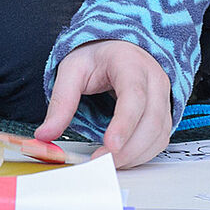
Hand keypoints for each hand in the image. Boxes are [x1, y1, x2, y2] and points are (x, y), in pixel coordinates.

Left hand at [37, 39, 172, 168]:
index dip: (124, 122)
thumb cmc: (97, 57)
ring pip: (158, 133)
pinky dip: (142, 154)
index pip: (134, 94)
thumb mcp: (72, 70)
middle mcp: (153, 79)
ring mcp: (163, 96)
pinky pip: (160, 139)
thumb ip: (61, 101)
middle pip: (150, 119)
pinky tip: (122, 157)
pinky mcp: (164, 113)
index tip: (111, 144)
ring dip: (135, 155)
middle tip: (100, 161)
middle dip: (127, 148)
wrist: (117, 48)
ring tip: (107, 161)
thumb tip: (46, 134)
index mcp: (130, 63)